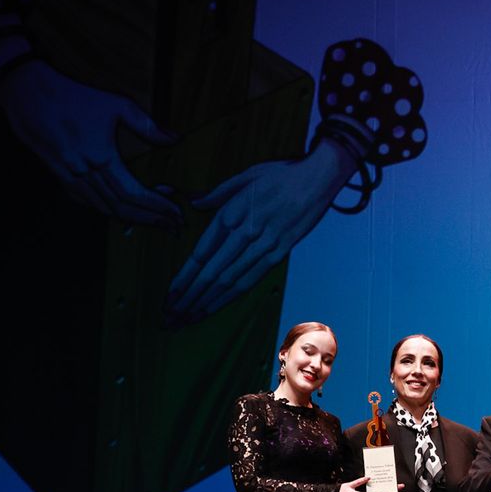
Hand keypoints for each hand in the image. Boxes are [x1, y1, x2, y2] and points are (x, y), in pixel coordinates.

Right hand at [0, 59, 182, 227]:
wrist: (27, 94)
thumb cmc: (72, 97)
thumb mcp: (116, 104)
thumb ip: (146, 125)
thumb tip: (174, 138)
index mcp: (102, 159)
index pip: (135, 194)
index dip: (158, 207)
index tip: (176, 215)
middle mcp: (85, 175)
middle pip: (122, 208)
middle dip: (150, 220)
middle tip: (172, 227)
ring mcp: (70, 178)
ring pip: (104, 209)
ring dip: (131, 219)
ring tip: (154, 223)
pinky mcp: (59, 177)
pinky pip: (86, 203)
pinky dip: (106, 211)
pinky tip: (120, 213)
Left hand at [166, 138, 362, 322]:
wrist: (320, 178)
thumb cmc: (282, 174)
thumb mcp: (245, 175)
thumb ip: (217, 193)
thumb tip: (195, 203)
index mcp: (232, 213)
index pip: (201, 253)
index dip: (184, 276)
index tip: (170, 293)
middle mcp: (245, 233)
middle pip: (212, 273)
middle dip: (190, 297)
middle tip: (173, 316)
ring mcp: (264, 246)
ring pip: (230, 281)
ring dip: (207, 302)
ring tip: (189, 317)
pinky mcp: (280, 253)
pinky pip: (251, 278)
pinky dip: (231, 295)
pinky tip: (217, 306)